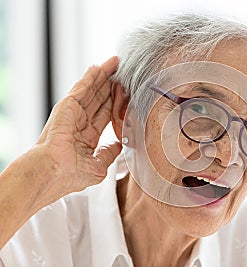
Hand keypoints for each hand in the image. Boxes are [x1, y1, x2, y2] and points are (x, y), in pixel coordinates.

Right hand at [37, 56, 121, 194]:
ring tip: (116, 63)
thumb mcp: (99, 166)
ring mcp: (72, 113)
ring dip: (103, 76)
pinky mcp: (67, 106)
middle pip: (99, 99)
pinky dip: (91, 77)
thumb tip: (119, 145)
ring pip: (92, 90)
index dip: (115, 104)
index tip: (127, 94)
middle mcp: (79, 123)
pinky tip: (100, 66)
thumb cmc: (70, 175)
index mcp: (86, 137)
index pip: (104, 115)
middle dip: (111, 86)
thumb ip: (109, 153)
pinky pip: (82, 88)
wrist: (53, 173)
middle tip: (124, 72)